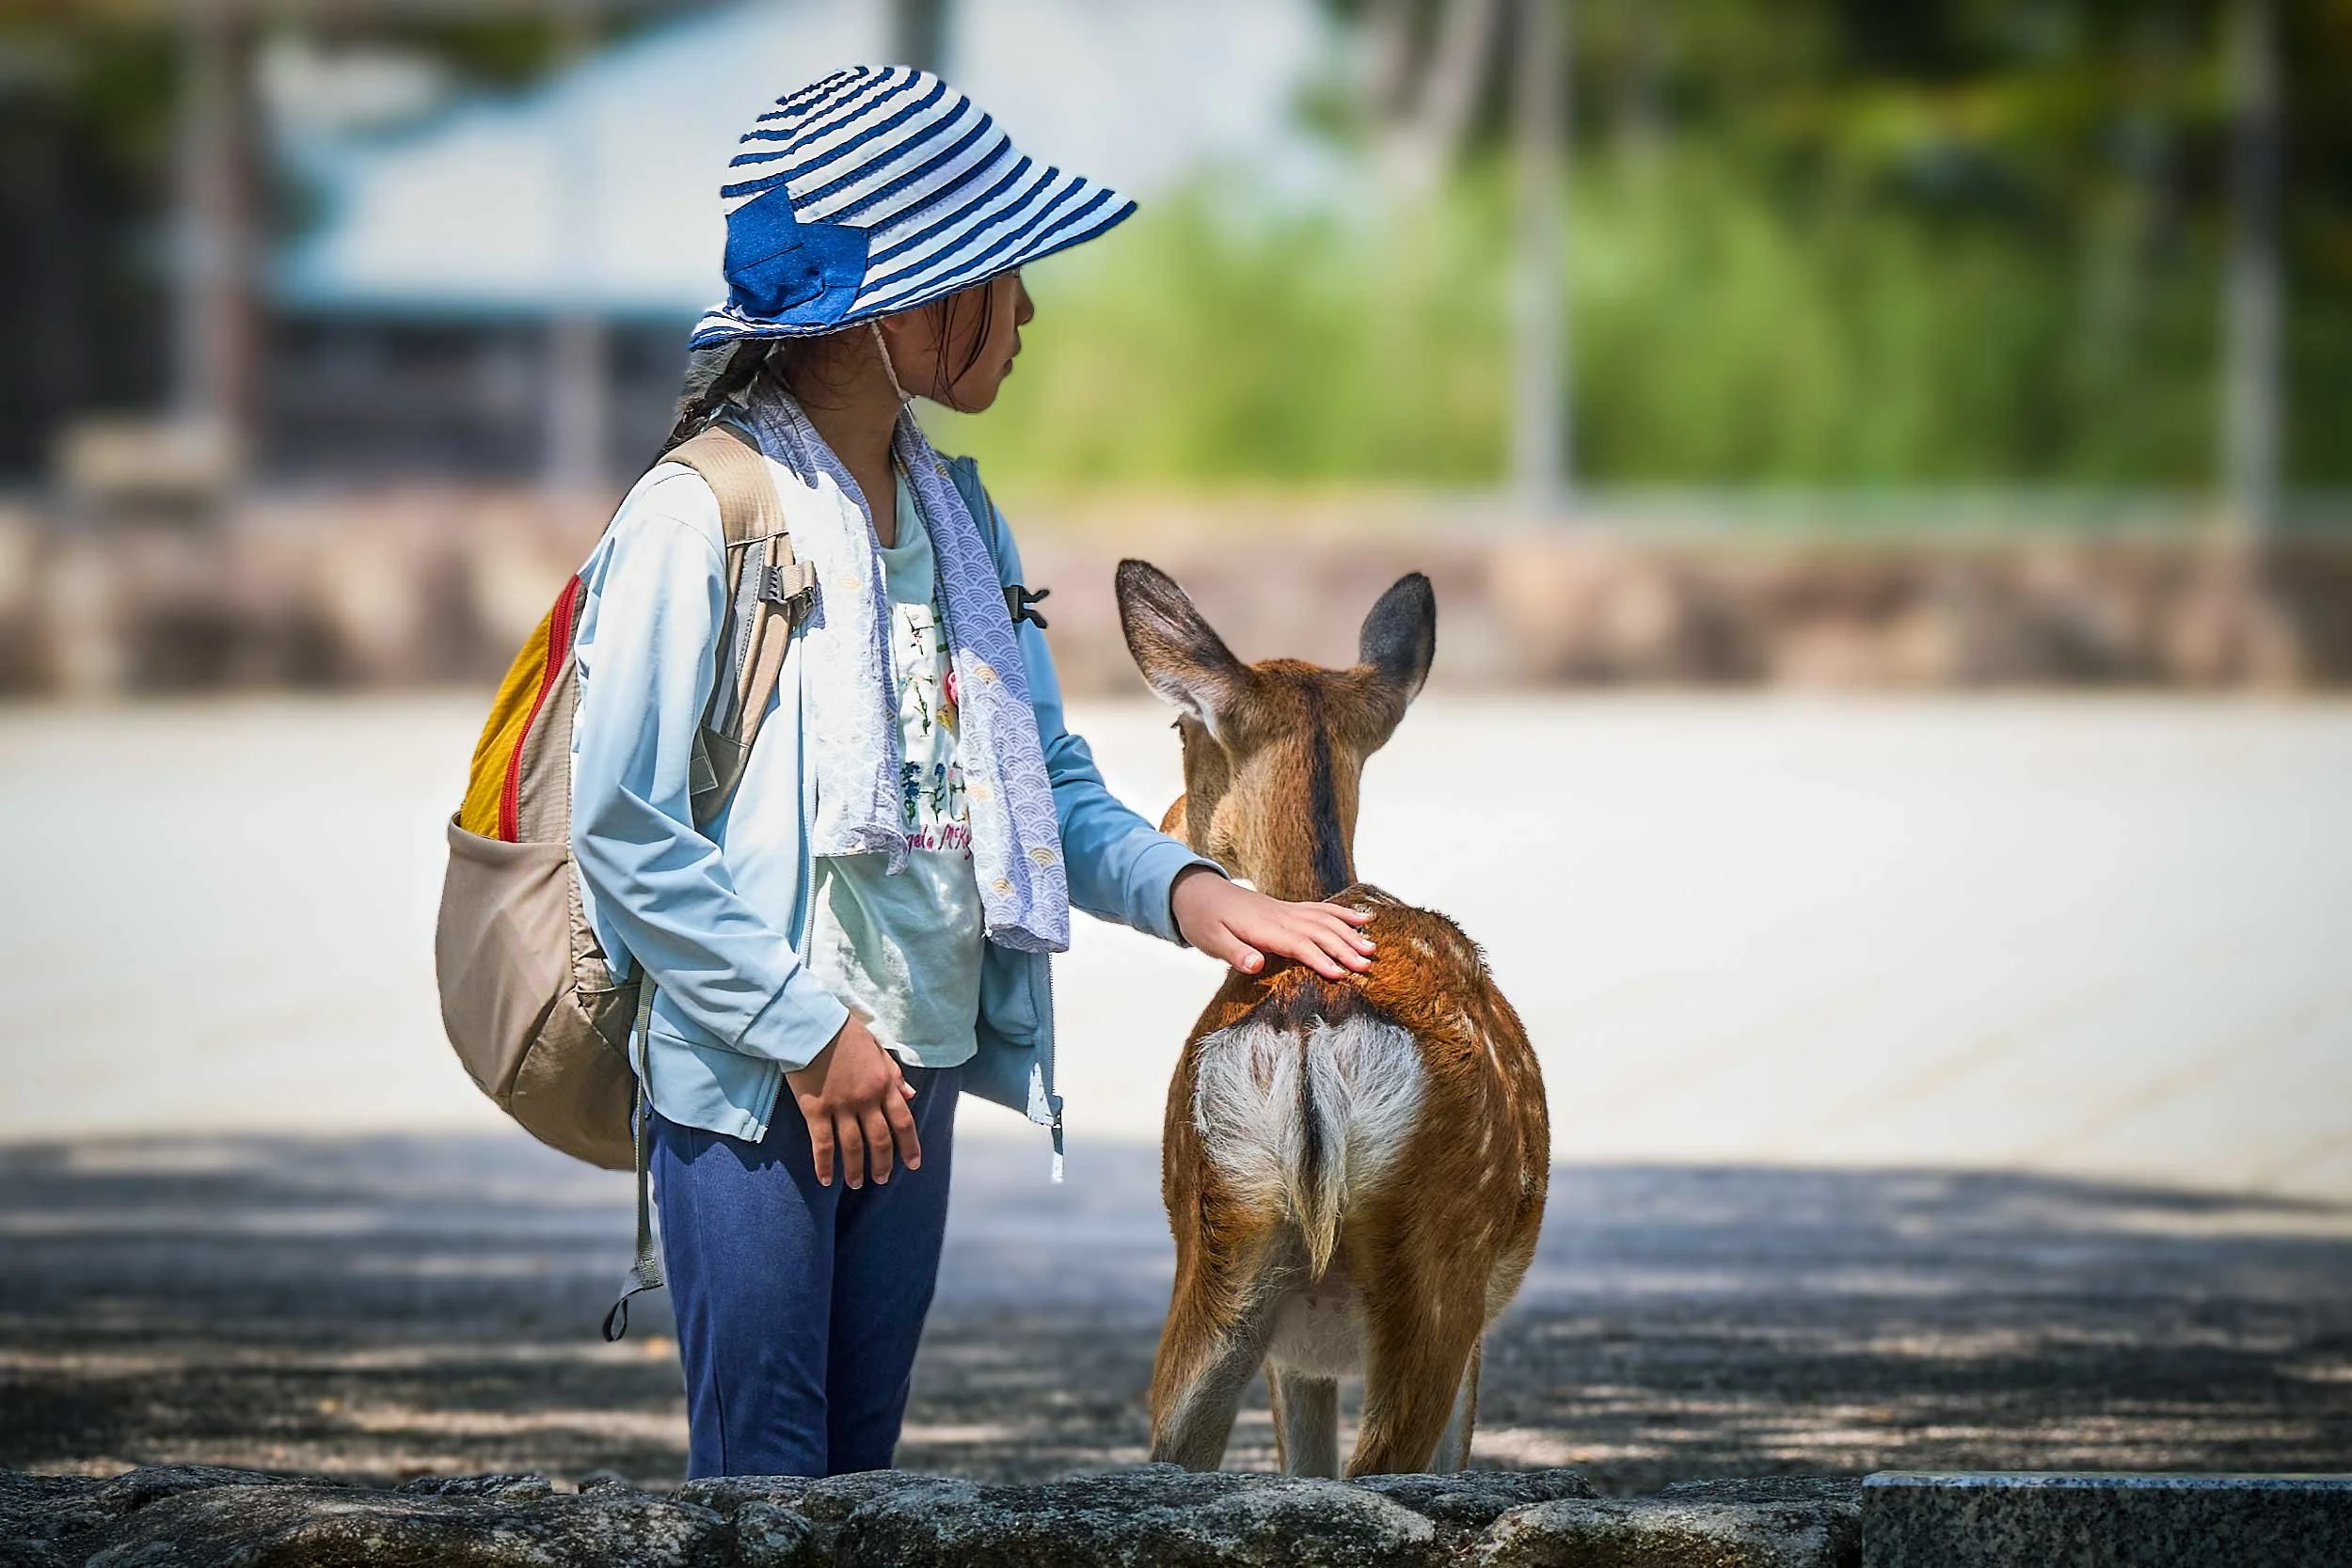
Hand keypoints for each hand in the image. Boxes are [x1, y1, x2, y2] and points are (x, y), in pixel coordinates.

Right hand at [786, 1015, 921, 1188]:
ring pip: (853, 1146)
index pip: (903, 1121)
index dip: (910, 1146)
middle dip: (883, 1163)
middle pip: (880, 1139)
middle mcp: (866, 1099)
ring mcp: (840, 1106)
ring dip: (856, 1169)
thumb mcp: (877, 1048)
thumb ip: (894, 1074)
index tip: (913, 1164)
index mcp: (883, 1083)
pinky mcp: (816, 1109)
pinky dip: (824, 1164)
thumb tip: (911, 1096)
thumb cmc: (844, 1032)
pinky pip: (822, 1143)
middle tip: (882, 1179)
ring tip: (856, 1184)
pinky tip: (826, 1180)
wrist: (811, 1023)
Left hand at [1169, 866, 1375, 980]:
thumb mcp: (1210, 941)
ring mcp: (1286, 910)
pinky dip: (1343, 913)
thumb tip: (1256, 965)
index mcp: (1263, 928)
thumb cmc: (1202, 920)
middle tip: (1367, 966)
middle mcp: (1280, 916)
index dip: (1321, 959)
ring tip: (1372, 948)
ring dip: (1349, 933)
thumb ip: (1235, 953)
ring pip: (1325, 920)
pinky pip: (1320, 909)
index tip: (1341, 975)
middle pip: (1319, 932)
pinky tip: (1362, 918)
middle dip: (1344, 949)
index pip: (1299, 944)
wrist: (1196, 891)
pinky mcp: (1288, 909)